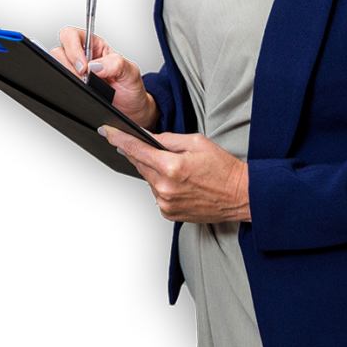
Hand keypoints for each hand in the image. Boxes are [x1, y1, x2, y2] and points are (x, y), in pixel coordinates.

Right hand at [50, 27, 158, 129]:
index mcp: (95, 46)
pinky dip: (67, 89)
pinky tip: (82, 93)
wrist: (131, 110)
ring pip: (56, 68)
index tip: (84, 66)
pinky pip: (59, 84)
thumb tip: (95, 66)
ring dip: (69, 79)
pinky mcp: (71, 88)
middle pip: (58, 51)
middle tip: (86, 79)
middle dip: (71, 67)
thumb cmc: (130, 87)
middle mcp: (82, 57)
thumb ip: (116, 64)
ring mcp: (74, 73)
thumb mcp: (130, 72)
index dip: (73, 48)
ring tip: (87, 87)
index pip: (72, 35)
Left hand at [99, 126, 250, 223]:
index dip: (120, 140)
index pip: (138, 150)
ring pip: (148, 180)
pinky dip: (161, 185)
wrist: (239, 195)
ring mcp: (166, 203)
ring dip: (154, 170)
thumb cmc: (223, 167)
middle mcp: (165, 188)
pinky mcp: (169, 214)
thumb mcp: (198, 142)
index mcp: (172, 167)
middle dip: (138, 153)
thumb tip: (149, 136)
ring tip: (175, 166)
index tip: (107, 132)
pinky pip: (156, 194)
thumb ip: (170, 139)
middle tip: (143, 144)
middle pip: (140, 165)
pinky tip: (179, 181)